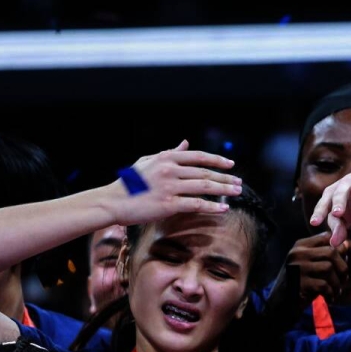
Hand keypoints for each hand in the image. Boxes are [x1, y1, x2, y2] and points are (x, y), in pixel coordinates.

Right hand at [102, 141, 241, 226]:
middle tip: (239, 182)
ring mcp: (169, 187)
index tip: (231, 164)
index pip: (198, 156)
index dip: (217, 160)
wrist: (112, 201)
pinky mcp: (168, 204)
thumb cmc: (129, 183)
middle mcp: (169, 170)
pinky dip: (212, 206)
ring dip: (224, 190)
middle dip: (225, 177)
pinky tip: (223, 209)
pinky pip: (196, 204)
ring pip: (204, 186)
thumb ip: (169, 153)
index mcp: (166, 158)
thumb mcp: (148, 162)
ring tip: (237, 192)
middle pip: (205, 172)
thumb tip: (185, 142)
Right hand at [287, 233, 349, 300]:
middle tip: (344, 279)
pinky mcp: (300, 284)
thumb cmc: (300, 281)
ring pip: (328, 268)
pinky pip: (323, 285)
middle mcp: (298, 254)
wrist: (281, 302)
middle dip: (342, 267)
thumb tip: (346, 244)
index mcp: (300, 246)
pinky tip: (330, 298)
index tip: (343, 260)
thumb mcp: (310, 263)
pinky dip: (330, 293)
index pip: (327, 237)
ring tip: (336, 291)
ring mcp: (297, 268)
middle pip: (331, 252)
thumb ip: (326, 253)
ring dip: (337, 282)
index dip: (340, 247)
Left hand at [308, 170, 350, 246]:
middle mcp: (346, 184)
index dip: (320, 212)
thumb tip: (333, 244)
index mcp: (333, 194)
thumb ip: (338, 229)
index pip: (324, 203)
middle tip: (337, 213)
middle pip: (340, 191)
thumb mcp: (344, 218)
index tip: (314, 223)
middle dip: (339, 201)